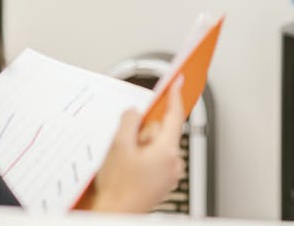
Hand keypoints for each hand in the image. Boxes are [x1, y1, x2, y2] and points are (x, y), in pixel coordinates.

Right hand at [87, 79, 185, 212]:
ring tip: (126, 162)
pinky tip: (130, 169)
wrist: (115, 214)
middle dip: (145, 132)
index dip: (174, 96)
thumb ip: (129, 121)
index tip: (178, 81)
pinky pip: (156, 160)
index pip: (174, 116)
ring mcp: (170, 175)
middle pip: (162, 132)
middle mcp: (173, 163)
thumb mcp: (118, 146)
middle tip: (128, 144)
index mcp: (166, 152)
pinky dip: (144, 158)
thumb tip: (135, 113)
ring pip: (158, 146)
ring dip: (143, 147)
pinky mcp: (163, 183)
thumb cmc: (118, 189)